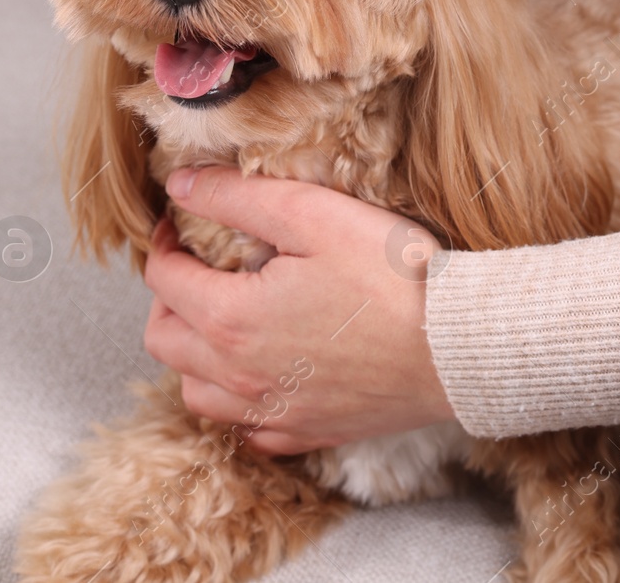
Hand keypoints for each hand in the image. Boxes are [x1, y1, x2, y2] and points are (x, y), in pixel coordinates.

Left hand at [142, 167, 455, 455]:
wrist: (456, 347)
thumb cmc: (393, 278)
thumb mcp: (314, 214)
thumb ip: (238, 197)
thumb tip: (179, 187)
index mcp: (231, 318)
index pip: (163, 280)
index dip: (163, 244)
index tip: (180, 225)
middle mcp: (239, 375)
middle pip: (164, 341)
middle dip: (167, 299)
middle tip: (194, 270)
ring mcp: (273, 410)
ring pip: (196, 392)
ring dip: (193, 355)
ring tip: (219, 323)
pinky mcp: (309, 431)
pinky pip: (248, 430)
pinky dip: (238, 403)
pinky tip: (261, 378)